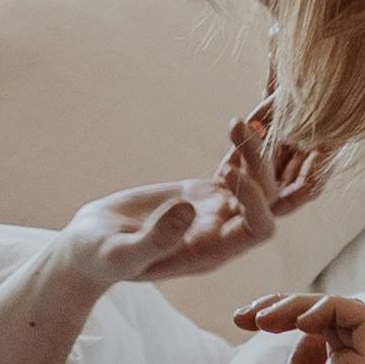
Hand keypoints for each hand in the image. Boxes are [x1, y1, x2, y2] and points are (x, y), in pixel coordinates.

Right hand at [66, 103, 324, 294]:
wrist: (90, 248)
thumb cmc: (102, 258)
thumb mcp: (122, 254)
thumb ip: (155, 239)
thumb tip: (188, 210)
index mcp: (213, 251)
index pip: (259, 228)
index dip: (256, 201)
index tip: (228, 173)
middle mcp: (225, 229)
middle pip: (271, 198)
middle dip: (274, 164)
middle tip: (252, 127)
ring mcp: (218, 208)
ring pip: (259, 176)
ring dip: (267, 143)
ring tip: (263, 106)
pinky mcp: (204, 189)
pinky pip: (236, 163)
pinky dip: (247, 139)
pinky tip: (254, 111)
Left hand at [211, 291, 364, 363]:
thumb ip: (309, 362)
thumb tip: (315, 332)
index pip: (342, 332)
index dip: (298, 314)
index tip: (254, 320)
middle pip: (345, 319)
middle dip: (294, 305)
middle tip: (252, 317)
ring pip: (352, 312)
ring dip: (299, 304)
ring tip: (259, 319)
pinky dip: (327, 306)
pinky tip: (294, 320)